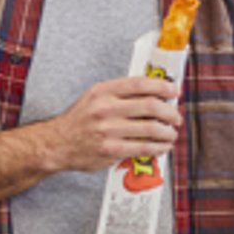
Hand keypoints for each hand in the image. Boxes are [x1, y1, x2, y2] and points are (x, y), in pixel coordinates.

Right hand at [39, 76, 182, 172]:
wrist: (57, 143)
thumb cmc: (79, 120)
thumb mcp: (94, 97)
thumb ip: (120, 94)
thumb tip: (153, 93)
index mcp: (103, 91)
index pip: (139, 84)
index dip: (162, 86)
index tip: (174, 90)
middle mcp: (105, 109)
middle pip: (150, 106)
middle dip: (170, 112)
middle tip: (176, 117)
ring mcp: (108, 130)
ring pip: (151, 129)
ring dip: (168, 132)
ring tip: (171, 133)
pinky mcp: (110, 150)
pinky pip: (143, 148)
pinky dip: (159, 147)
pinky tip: (162, 146)